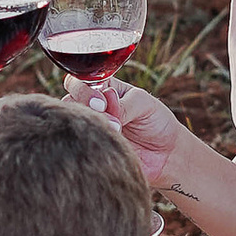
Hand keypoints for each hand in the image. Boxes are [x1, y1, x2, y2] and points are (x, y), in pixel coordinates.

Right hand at [76, 74, 188, 188]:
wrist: (166, 155)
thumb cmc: (157, 123)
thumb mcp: (145, 104)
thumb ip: (123, 103)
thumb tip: (106, 104)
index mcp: (103, 88)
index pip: (79, 80)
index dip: (83, 89)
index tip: (101, 102)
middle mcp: (91, 106)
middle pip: (69, 99)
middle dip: (85, 106)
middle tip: (107, 116)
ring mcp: (90, 127)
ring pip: (72, 121)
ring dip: (92, 124)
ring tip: (117, 130)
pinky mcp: (90, 147)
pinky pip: (78, 143)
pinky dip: (91, 142)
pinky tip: (111, 142)